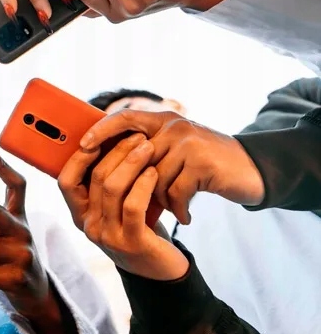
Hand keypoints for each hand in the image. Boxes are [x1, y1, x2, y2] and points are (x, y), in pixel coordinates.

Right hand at [59, 134, 188, 280]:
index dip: (79, 157)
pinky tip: (154, 172)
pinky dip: (143, 184)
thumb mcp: (115, 207)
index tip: (99, 136)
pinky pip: (132, 205)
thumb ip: (106, 184)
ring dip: (132, 162)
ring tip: (148, 147)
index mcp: (79, 214)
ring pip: (112, 188)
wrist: (159, 269)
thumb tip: (107, 139)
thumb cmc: (138, 228)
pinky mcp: (131, 243)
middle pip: (95, 178)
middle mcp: (88, 226)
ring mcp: (107, 236)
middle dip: (117, 151)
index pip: (66, 180)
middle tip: (137, 136)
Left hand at [80, 110, 264, 222]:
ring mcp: (188, 142)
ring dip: (161, 200)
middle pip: (135, 158)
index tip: (83, 147)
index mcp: (162, 120)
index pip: (124, 117)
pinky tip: (185, 216)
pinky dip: (179, 208)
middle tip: (137, 205)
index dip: (101, 130)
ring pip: (154, 178)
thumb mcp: (174, 151)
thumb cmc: (203, 166)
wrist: (250, 171)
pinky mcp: (202, 162)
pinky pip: (175, 191)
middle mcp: (173, 126)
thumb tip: (103, 165)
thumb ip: (146, 152)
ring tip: (173, 208)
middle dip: (134, 185)